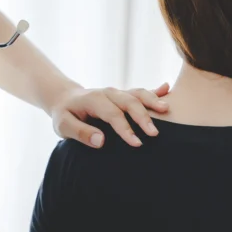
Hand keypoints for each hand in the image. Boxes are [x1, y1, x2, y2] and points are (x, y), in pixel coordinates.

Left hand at [49, 83, 170, 148]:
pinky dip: (154, 90)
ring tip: (167, 109)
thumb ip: (80, 132)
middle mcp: (108, 93)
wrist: (65, 99)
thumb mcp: (63, 126)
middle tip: (155, 133)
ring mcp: (117, 92)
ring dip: (153, 100)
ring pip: (138, 93)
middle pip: (129, 102)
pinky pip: (140, 91)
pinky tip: (168, 88)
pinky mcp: (123, 94)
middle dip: (143, 117)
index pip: (113, 114)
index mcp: (94, 99)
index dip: (125, 129)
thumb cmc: (65, 115)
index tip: (137, 143)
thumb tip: (100, 141)